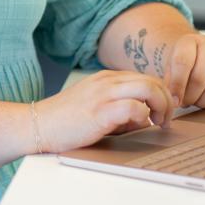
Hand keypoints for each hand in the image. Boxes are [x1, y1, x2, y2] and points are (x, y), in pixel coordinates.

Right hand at [34, 70, 172, 152]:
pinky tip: (138, 126)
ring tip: (159, 123)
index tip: (162, 113)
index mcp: (106, 78)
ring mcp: (103, 94)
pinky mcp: (100, 111)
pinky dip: (143, 116)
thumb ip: (121, 109)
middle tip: (166, 119)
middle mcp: (106, 81)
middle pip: (152, 80)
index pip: (146, 78)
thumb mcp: (96, 108)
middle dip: (167, 100)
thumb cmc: (65, 122)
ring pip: (148, 88)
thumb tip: (146, 119)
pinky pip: (134, 107)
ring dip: (161, 106)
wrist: (37, 125)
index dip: (160, 95)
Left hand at [166, 32, 204, 108]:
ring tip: (196, 100)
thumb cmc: (185, 63)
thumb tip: (173, 100)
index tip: (174, 100)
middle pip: (200, 78)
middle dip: (190, 97)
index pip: (183, 62)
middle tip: (185, 103)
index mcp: (189, 41)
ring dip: (204, 102)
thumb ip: (169, 82)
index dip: (177, 85)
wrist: (201, 54)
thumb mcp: (170, 68)